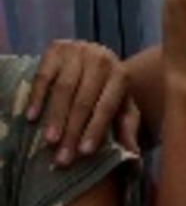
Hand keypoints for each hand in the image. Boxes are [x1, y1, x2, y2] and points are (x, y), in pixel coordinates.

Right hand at [27, 40, 137, 166]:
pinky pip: (43, 76)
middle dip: (73, 131)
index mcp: (121, 75)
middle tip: (63, 157)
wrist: (90, 55)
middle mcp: (102, 60)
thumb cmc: (106, 87)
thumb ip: (126, 128)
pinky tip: (32, 117)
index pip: (107, 106)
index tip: (84, 152)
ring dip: (56, 117)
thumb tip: (134, 157)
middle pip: (85, 101)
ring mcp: (78, 52)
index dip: (96, 129)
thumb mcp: (121, 105)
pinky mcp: (56, 49)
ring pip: (64, 89)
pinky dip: (37, 97)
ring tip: (49, 141)